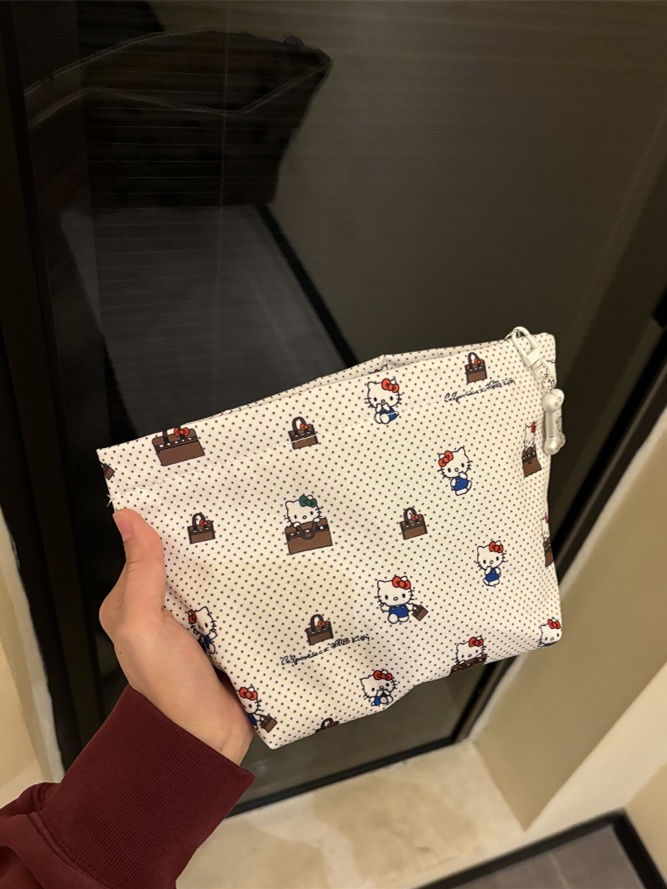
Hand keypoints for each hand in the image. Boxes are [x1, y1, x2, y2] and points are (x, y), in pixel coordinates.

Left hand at [99, 508, 252, 763]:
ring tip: (258, 528)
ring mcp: (194, 621)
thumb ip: (140, 573)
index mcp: (130, 604)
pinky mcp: (224, 632)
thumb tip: (126, 516)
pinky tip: (264, 567)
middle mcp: (160, 609)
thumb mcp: (143, 625)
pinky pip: (232, 598)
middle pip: (181, 562)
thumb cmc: (169, 684)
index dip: (165, 523)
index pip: (146, 549)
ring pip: (209, 578)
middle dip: (203, 540)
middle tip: (235, 504)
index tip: (192, 492)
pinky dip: (244, 586)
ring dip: (228, 562)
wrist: (208, 738)